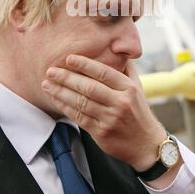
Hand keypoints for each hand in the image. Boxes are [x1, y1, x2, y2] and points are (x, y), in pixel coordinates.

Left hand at [41, 55, 166, 170]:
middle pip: (89, 87)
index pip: (103, 72)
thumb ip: (126, 69)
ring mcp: (110, 119)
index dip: (84, 64)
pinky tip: (55, 99)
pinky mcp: (101, 133)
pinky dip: (65, 107)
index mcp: (129, 88)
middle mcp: (120, 102)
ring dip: (61, 92)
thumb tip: (117, 48)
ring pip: (81, 103)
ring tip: (47, 84)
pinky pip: (79, 117)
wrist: (147, 145)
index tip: (69, 59)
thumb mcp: (138, 88)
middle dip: (67, 78)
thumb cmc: (139, 112)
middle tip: (50, 71)